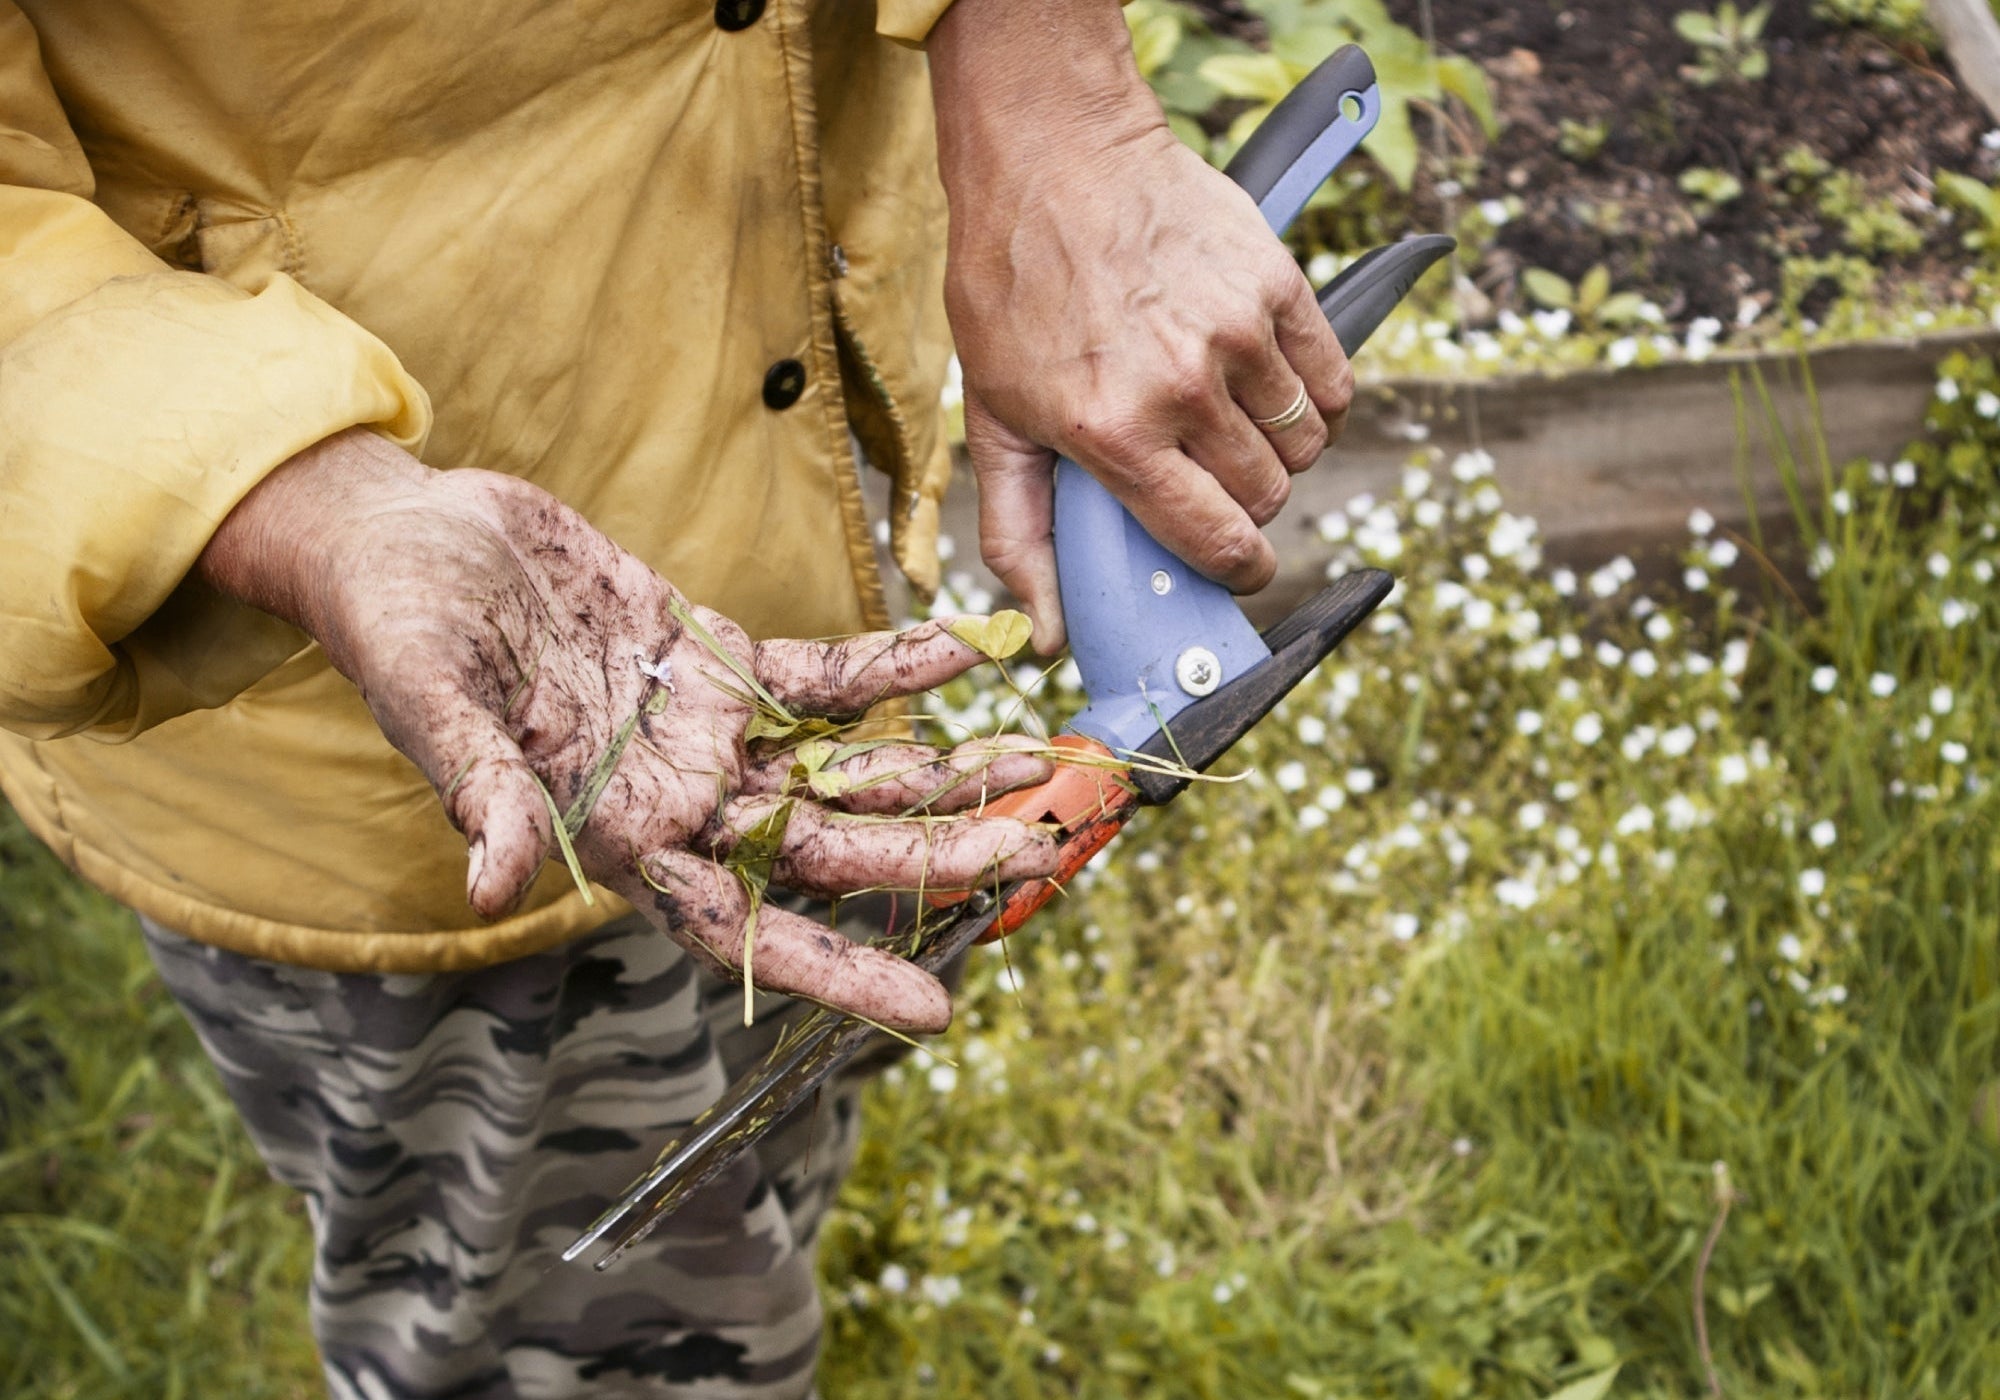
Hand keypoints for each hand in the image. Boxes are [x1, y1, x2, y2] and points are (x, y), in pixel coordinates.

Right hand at [198, 429, 1058, 1032]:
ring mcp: (707, 730)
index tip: (933, 1008)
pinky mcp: (717, 656)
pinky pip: (825, 673)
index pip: (743, 929)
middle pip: (826, 850)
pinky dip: (893, 662)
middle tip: (1033, 853)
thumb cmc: (398, 630)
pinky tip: (965, 647)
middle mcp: (680, 799)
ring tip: (1033, 762)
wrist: (410, 539)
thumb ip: (482, 792)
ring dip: (937, 766)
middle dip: (929, 856)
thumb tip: (492, 889)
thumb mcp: (430, 706)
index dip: (838, 971)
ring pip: (844, 766)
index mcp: (620, 838)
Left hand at [931, 0, 1352, 652]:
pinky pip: (1331, 379)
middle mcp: (1182, 388)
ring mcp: (1237, 332)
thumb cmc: (1014, 289)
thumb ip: (1020, 534)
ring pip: (1306, 443)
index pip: (1214, 539)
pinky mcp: (1276, 284)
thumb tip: (1049, 635)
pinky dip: (1316, 399)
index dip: (1238, 571)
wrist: (1054, 158)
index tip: (1241, 569)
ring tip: (1234, 428)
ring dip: (1281, 452)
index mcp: (1112, 432)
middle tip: (1212, 479)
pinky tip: (1273, 388)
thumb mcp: (994, 419)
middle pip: (1266, 495)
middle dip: (1248, 504)